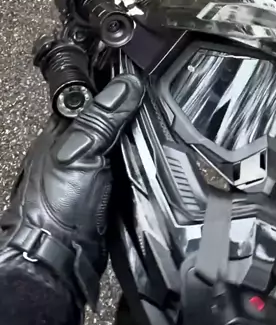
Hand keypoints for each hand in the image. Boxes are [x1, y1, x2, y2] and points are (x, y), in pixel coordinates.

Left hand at [0, 75, 143, 309]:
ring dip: (146, 133)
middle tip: (166, 89)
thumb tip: (128, 84)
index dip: (117, 77)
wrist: (55, 260)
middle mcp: (80, 146)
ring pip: (126, 141)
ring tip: (172, 116)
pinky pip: (134, 168)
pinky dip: (148, 161)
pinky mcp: (112, 194)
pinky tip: (163, 156)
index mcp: (65, 128)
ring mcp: (96, 170)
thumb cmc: (53, 207)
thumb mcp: (80, 150)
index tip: (144, 64)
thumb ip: (103, 117)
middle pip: (114, 115)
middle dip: (137, 104)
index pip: (95, 91)